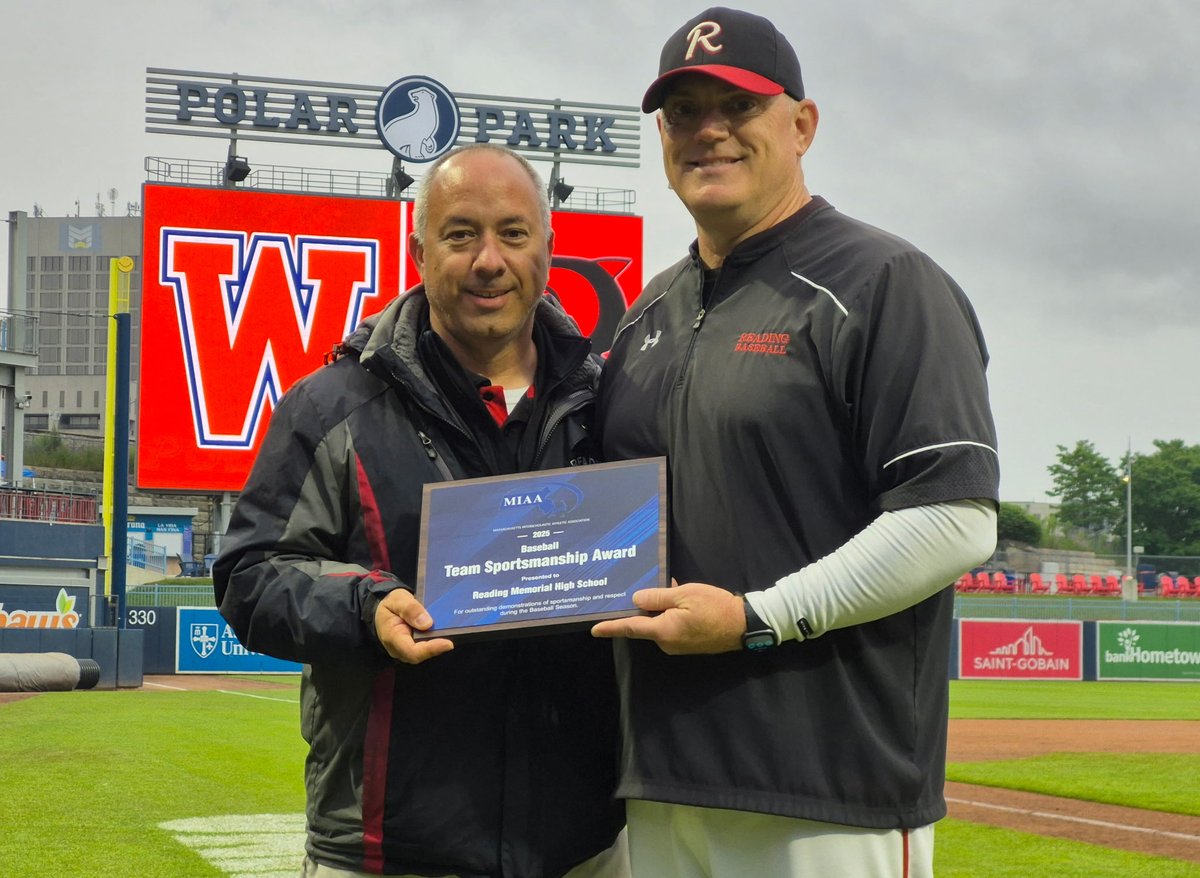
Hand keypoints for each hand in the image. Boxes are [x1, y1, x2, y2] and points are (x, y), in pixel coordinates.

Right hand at [374, 589, 453, 663]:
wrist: (384, 608)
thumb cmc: (390, 605)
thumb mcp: (397, 600)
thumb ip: (410, 609)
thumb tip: (427, 623)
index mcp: (392, 637)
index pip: (412, 651)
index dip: (431, 649)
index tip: (448, 643)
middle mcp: (399, 648)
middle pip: (421, 654)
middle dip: (438, 646)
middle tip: (455, 633)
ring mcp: (406, 649)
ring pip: (425, 652)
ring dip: (439, 642)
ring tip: (453, 630)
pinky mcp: (413, 646)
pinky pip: (426, 646)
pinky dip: (436, 639)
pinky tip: (447, 630)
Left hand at [590, 580, 743, 654]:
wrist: (744, 625)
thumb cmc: (715, 608)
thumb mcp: (685, 595)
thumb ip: (658, 597)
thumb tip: (636, 600)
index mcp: (663, 630)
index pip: (630, 628)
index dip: (611, 628)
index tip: (594, 629)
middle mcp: (667, 642)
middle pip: (646, 623)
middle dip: (644, 607)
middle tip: (644, 587)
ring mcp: (678, 645)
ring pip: (660, 623)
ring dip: (661, 607)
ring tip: (671, 587)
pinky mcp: (688, 644)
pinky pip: (672, 626)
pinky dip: (672, 613)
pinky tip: (681, 598)